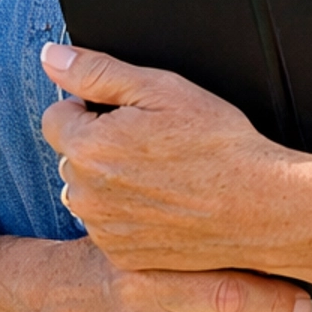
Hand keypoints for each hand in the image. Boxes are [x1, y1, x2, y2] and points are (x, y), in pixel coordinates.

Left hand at [41, 40, 303, 272]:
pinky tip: (164, 204)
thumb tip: (52, 57)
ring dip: (110, 181)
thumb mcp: (160, 89)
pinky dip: (127, 214)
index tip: (129, 116)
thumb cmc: (217, 145)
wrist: (259, 206)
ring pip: (88, 191)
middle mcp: (86, 193)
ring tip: (161, 176)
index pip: (57, 116)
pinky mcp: (122, 255)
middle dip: (100, 145)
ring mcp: (103, 229)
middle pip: (72, 155)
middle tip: (153, 145)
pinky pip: (108, 225)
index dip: (92, 109)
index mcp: (89, 147)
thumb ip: (96, 72)